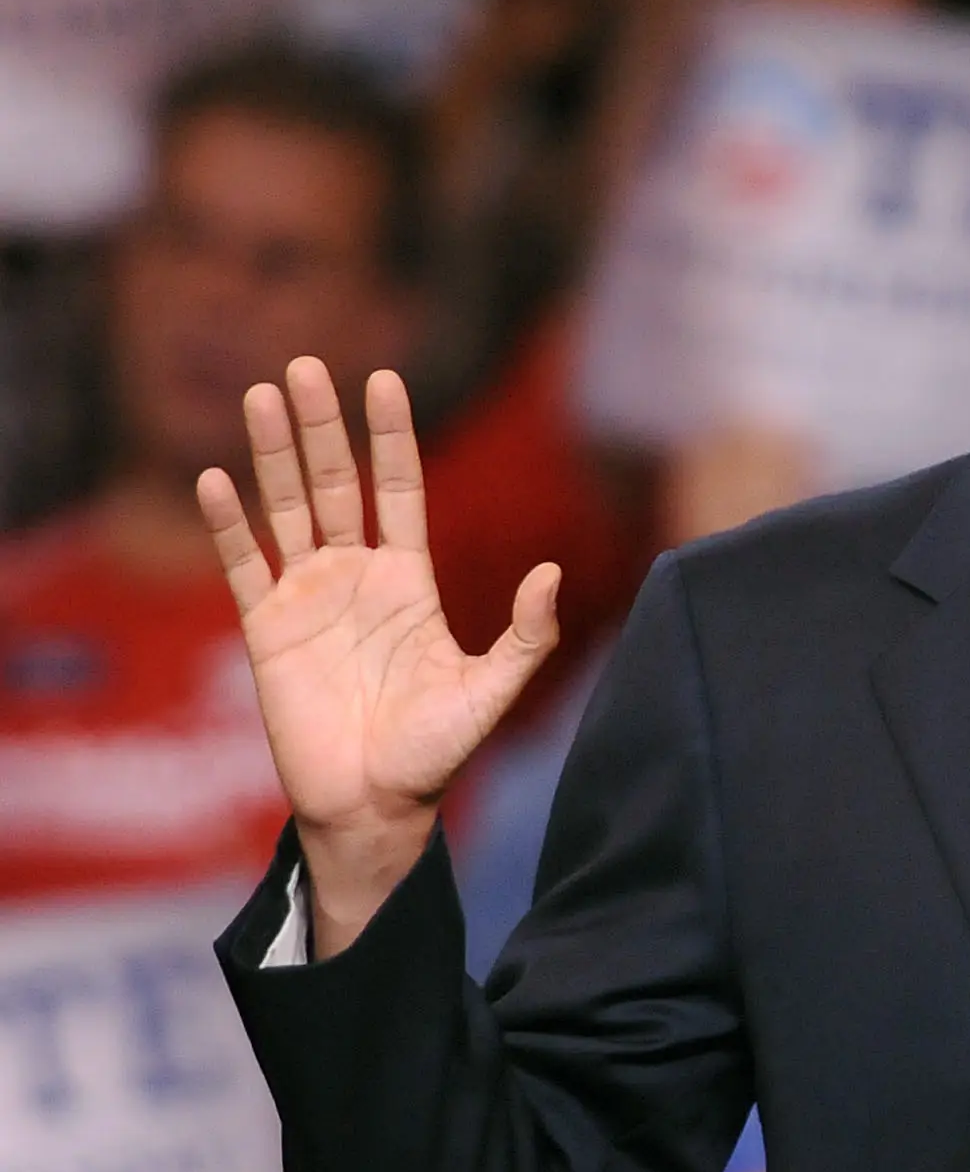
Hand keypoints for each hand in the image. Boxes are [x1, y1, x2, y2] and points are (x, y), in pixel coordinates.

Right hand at [196, 360, 561, 956]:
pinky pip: (241, 565)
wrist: (374, 806)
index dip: (390, 435)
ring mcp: (307, 599)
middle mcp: (355, 577)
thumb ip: (527, 634)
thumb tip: (552, 571)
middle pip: (333, 483)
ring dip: (272, 453)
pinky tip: (214, 479)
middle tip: (306, 364)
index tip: (383, 379)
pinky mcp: (265, 630)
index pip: (398, 487)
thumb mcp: (493, 690)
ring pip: (284, 509)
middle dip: (321, 427)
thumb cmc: (435, 754)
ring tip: (261, 393)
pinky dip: (226, 524)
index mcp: (410, 580)